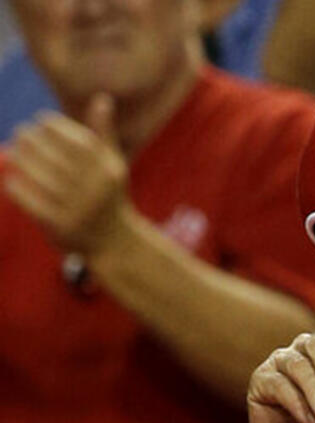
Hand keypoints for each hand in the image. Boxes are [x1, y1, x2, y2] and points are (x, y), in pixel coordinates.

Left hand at [2, 94, 128, 255]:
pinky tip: (11, 180)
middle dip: (30, 139)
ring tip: (13, 152)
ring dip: (20, 159)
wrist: (116, 245)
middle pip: (50, 153)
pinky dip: (17, 188)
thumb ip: (104, 133)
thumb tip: (102, 98)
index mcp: (106, 169)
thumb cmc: (111, 198)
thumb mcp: (113, 166)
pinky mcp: (61, 226)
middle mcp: (93, 188)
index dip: (50, 126)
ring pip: (36, 174)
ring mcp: (77, 208)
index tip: (39, 124)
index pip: (70, 136)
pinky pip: (29, 200)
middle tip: (20, 135)